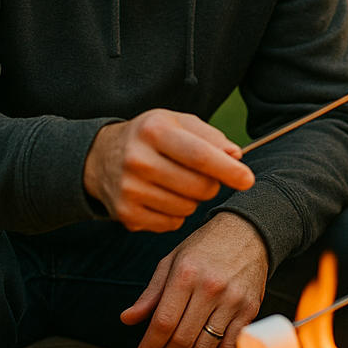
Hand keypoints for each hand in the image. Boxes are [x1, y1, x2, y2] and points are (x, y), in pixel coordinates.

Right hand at [83, 109, 254, 231]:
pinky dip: (177, 214)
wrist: (100, 156)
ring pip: (187, 208)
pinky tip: (164, 196)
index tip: (247, 180)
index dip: (228, 170)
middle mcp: (137, 160)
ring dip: (193, 199)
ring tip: (178, 183)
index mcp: (154, 131)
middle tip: (205, 176)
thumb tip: (236, 157)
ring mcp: (129, 189)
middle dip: (212, 184)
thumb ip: (211, 137)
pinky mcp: (125, 214)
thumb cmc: (151, 137)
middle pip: (198, 186)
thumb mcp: (178, 123)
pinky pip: (172, 223)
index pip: (199, 156)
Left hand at [120, 211, 268, 347]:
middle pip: (183, 339)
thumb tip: (127, 319)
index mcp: (186, 274)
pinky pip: (230, 346)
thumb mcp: (171, 261)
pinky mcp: (250, 308)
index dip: (149, 347)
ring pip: (206, 347)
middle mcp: (211, 288)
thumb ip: (150, 293)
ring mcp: (234, 300)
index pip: (163, 323)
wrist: (247, 232)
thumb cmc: (205, 247)